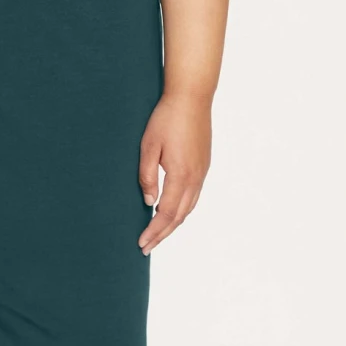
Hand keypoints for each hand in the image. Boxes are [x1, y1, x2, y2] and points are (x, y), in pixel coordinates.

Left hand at [137, 91, 211, 252]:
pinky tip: (172, 211)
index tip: (142, 244)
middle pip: (179, 216)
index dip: (153, 231)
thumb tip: (149, 202)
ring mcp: (202, 172)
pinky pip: (194, 196)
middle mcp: (195, 178)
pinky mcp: (203, 165)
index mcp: (180, 175)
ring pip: (188, 208)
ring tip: (158, 234)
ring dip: (173, 224)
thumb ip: (147, 176)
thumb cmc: (166, 118)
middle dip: (162, 234)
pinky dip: (182, 210)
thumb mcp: (148, 146)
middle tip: (146, 247)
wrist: (192, 97)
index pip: (166, 214)